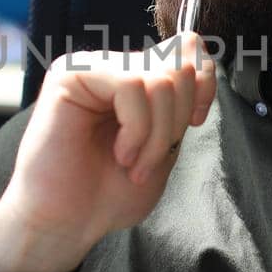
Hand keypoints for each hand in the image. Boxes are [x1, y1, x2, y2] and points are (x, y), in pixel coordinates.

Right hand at [0, 34, 215, 271]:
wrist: (67, 224)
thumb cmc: (108, 193)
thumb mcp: (166, 144)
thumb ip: (181, 102)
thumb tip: (196, 51)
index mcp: (136, 79)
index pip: (188, 48)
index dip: (204, 85)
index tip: (191, 125)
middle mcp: (113, 67)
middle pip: (179, 64)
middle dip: (176, 121)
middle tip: (149, 159)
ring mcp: (91, 67)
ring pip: (159, 79)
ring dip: (156, 135)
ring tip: (133, 165)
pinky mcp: (70, 75)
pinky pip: (130, 85)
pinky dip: (136, 130)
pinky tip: (119, 153)